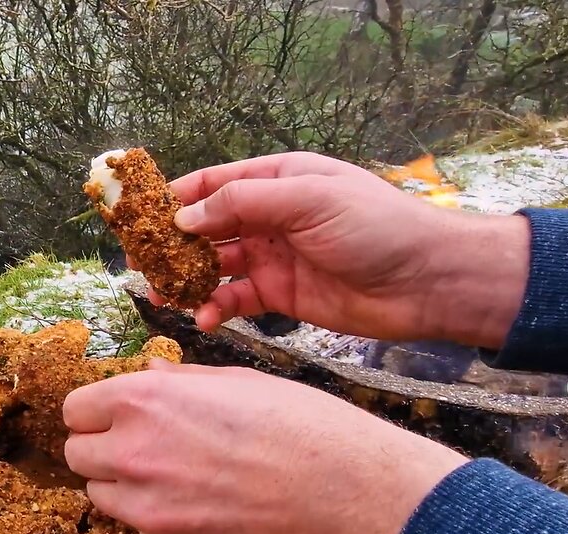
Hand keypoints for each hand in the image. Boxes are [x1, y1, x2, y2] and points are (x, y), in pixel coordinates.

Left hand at [63, 361, 466, 533]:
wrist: (348, 495)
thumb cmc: (302, 426)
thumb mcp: (237, 382)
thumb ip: (178, 382)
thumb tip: (146, 372)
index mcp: (145, 400)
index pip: (75, 409)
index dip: (96, 412)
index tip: (114, 417)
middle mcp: (133, 452)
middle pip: (76, 455)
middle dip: (101, 450)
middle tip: (140, 448)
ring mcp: (147, 507)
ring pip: (101, 496)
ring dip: (124, 487)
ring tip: (176, 479)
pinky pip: (141, 530)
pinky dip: (160, 521)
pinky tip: (205, 508)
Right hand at [139, 152, 529, 348]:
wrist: (428, 282)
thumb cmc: (377, 227)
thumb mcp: (308, 199)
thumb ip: (243, 204)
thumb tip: (185, 216)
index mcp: (278, 180)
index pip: (215, 183)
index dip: (176, 197)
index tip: (140, 215)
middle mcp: (271, 217)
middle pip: (207, 227)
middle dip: (172, 243)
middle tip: (139, 261)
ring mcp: (274, 258)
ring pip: (215, 267)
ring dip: (187, 279)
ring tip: (160, 294)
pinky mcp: (281, 296)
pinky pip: (235, 300)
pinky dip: (216, 308)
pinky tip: (205, 318)